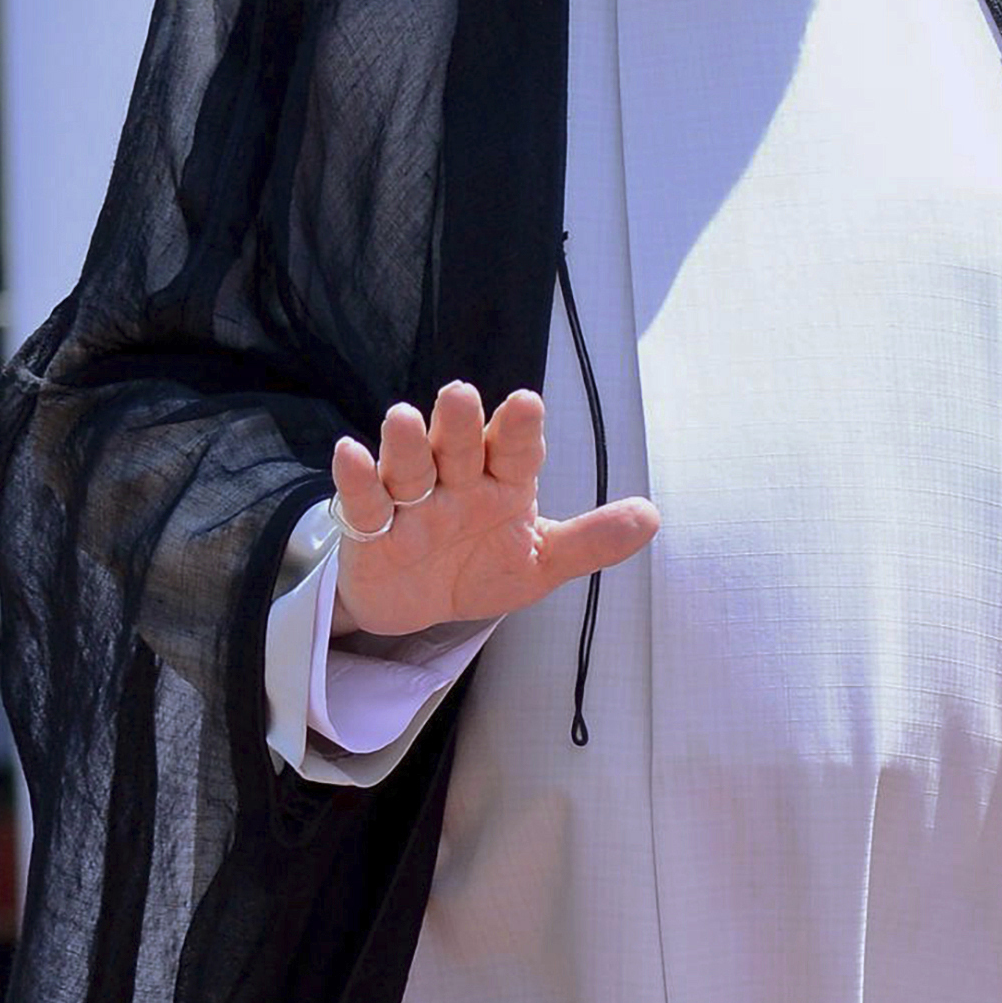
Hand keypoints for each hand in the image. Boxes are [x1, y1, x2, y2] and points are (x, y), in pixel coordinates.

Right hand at [329, 381, 659, 639]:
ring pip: (409, 466)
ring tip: (402, 418)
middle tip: (459, 394)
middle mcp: (457, 481)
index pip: (515, 450)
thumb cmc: (480, 568)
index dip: (519, 429)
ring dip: (405, 444)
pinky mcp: (371, 530)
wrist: (420, 609)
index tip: (526, 403)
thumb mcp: (541, 562)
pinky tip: (350, 454)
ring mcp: (412, 503)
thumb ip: (590, 541)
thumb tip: (652, 517)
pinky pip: (364, 502)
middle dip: (458, 423)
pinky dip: (355, 480)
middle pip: (458, 446)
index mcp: (504, 482)